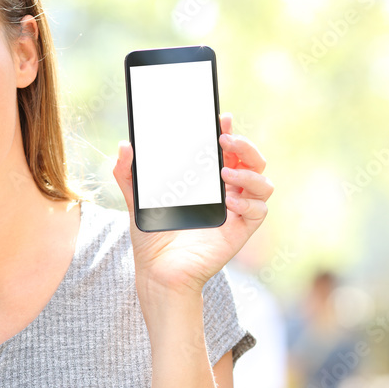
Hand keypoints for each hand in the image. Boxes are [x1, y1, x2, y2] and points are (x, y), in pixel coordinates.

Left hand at [112, 113, 273, 300]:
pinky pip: (259, 210)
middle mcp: (226, 190)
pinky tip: (228, 202)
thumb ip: (128, 173)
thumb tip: (124, 145)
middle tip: (225, 139)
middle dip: (245, 145)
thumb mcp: (136, 199)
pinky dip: (248, 202)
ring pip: (263, 182)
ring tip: (224, 172)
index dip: (228, 130)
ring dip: (249, 171)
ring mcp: (237, 210)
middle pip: (252, 159)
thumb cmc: (152, 235)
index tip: (221, 116)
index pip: (225, 149)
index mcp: (206, 179)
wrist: (157, 271)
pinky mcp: (241, 230)